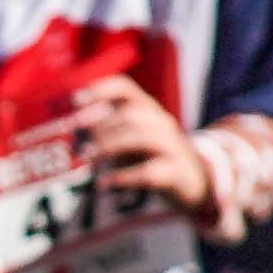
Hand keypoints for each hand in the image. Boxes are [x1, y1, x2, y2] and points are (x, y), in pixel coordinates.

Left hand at [80, 77, 217, 217]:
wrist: (198, 183)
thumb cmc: (154, 157)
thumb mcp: (132, 140)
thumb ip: (109, 133)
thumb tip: (76, 132)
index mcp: (148, 109)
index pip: (126, 88)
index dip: (100, 90)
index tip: (75, 100)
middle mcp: (161, 123)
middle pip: (131, 114)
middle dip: (101, 127)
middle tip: (79, 145)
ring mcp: (171, 146)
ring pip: (141, 137)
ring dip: (109, 147)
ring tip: (87, 160)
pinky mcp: (176, 172)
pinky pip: (150, 172)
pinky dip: (124, 177)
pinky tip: (104, 183)